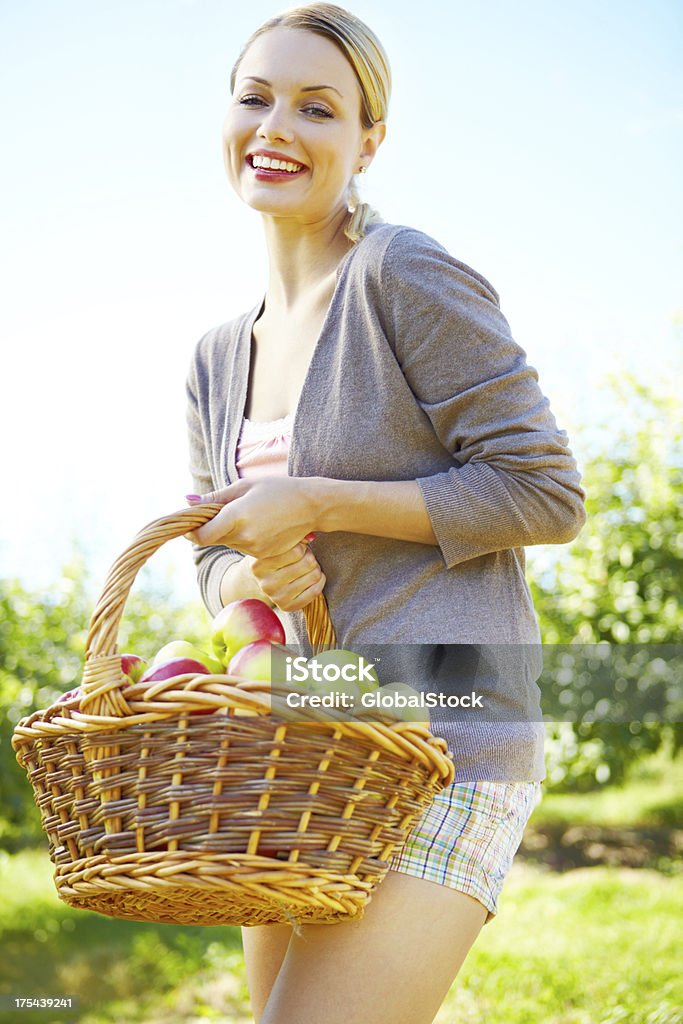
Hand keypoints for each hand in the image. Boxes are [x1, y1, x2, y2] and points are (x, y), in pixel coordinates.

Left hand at [185, 477, 318, 557]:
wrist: (311, 506)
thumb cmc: (278, 489)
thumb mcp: (245, 486)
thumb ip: (216, 497)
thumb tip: (188, 501)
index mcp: (237, 515)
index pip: (202, 535)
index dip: (192, 531)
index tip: (191, 524)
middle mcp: (245, 536)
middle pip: (213, 539)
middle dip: (211, 528)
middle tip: (220, 511)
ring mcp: (255, 548)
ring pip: (228, 543)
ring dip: (228, 532)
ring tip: (247, 514)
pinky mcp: (263, 555)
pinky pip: (244, 548)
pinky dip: (244, 538)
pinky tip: (259, 524)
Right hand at [247, 544, 326, 612]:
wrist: (261, 581)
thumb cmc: (272, 558)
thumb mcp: (275, 546)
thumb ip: (292, 537)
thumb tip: (312, 536)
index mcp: (259, 565)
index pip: (296, 550)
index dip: (302, 546)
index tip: (299, 548)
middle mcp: (266, 583)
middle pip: (307, 562)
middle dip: (310, 556)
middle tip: (305, 556)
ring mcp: (277, 597)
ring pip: (314, 575)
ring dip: (315, 568)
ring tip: (307, 566)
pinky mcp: (288, 606)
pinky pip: (316, 590)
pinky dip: (320, 580)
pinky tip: (313, 576)